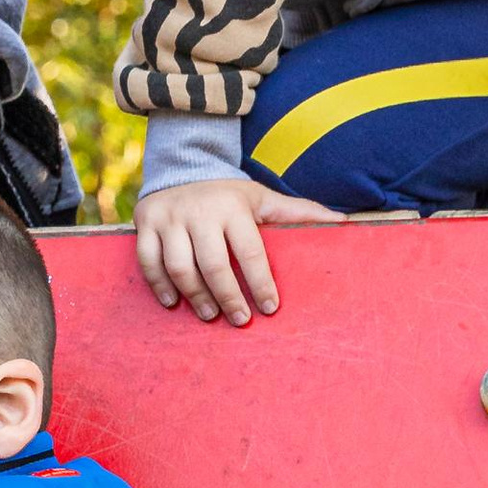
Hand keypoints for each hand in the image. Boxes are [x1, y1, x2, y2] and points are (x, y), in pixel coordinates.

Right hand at [134, 174, 340, 325]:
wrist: (182, 167)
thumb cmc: (229, 194)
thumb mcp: (262, 198)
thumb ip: (298, 212)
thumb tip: (342, 221)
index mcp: (233, 207)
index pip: (249, 251)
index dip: (260, 282)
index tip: (270, 308)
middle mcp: (199, 211)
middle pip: (213, 264)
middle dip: (229, 297)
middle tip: (240, 320)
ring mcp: (169, 217)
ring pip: (179, 266)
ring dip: (195, 297)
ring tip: (210, 315)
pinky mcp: (145, 223)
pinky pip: (149, 262)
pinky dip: (159, 286)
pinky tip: (174, 303)